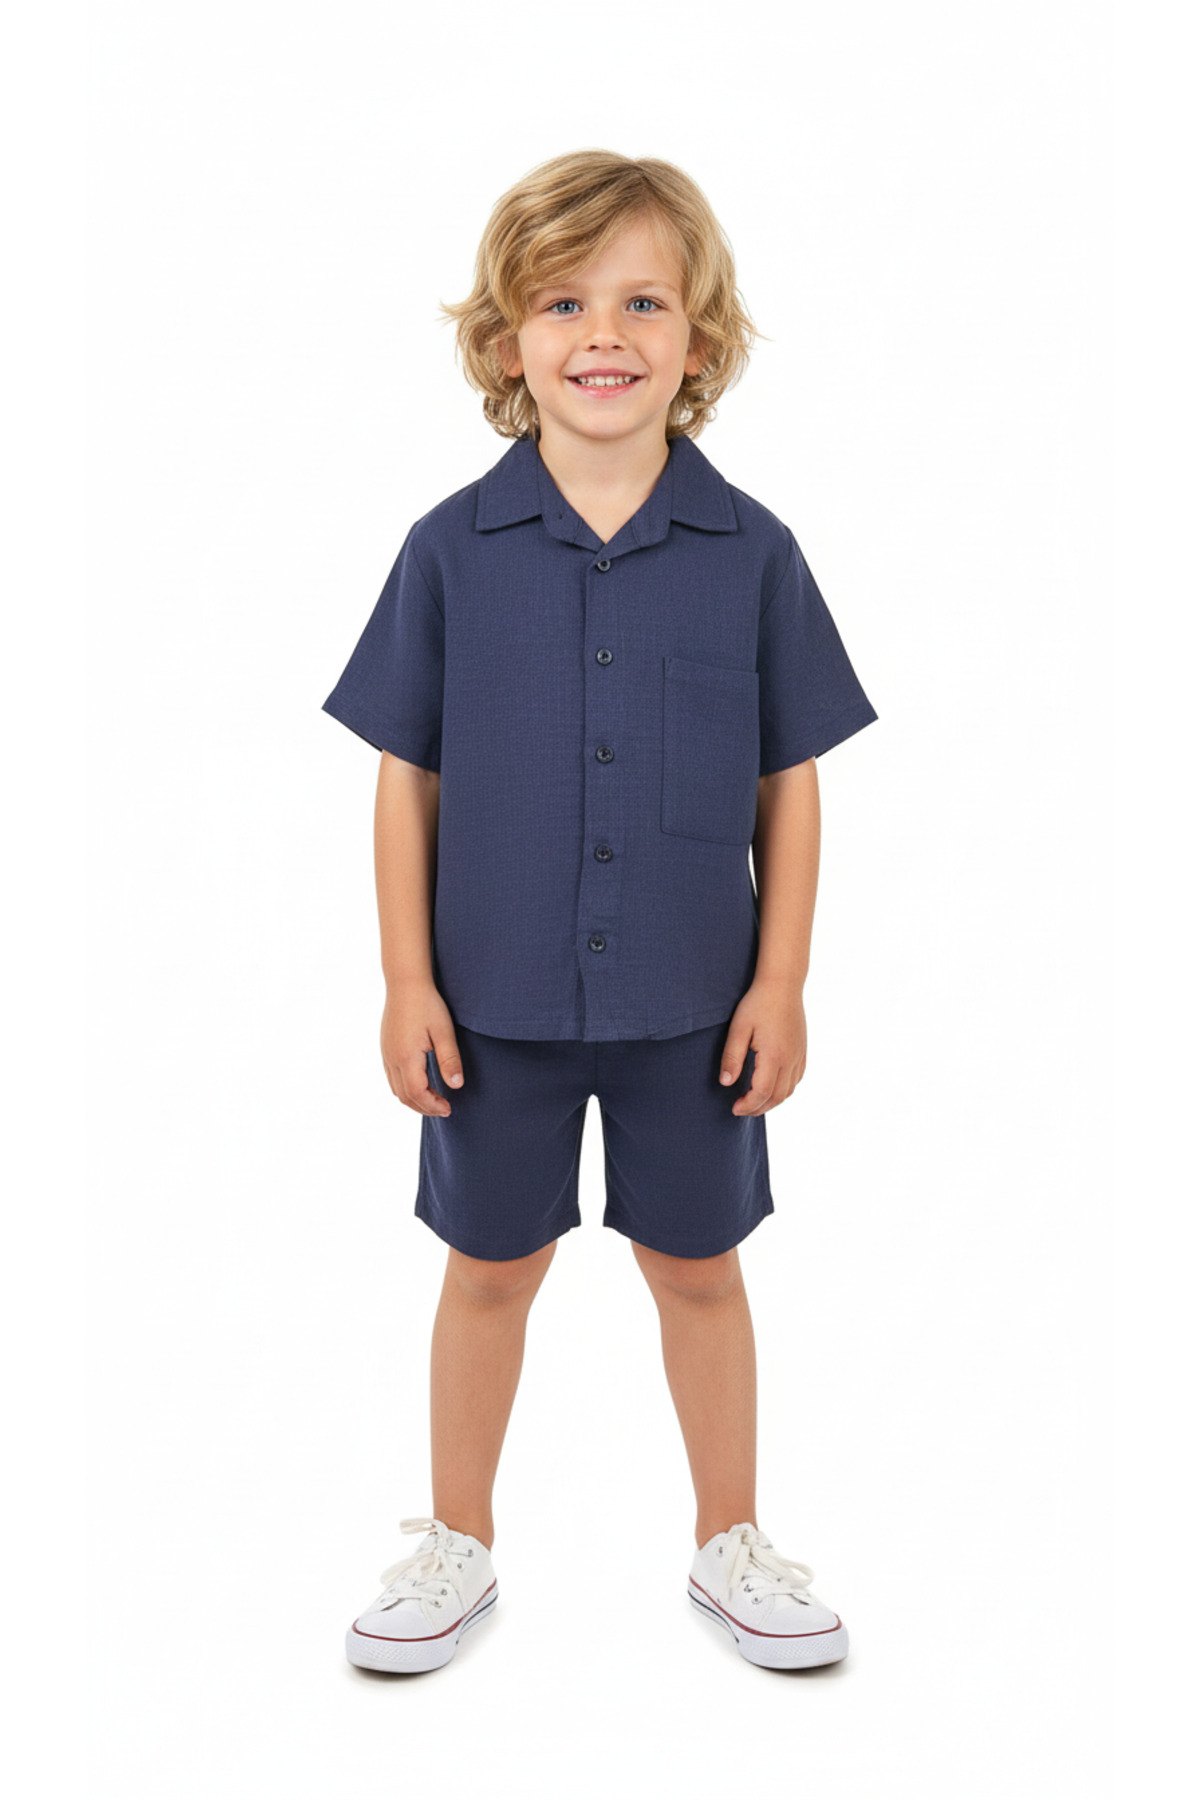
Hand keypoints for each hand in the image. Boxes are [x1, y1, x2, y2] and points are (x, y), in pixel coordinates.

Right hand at [380, 981, 463, 1115]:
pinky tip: (420, 1084)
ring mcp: (386, 1054)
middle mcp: (392, 1059)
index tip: (449, 1108)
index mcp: (406, 1057)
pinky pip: (391, 1078)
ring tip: (434, 1100)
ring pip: (396, 1089)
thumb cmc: (427, 1005)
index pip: (417, 1094)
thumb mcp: (444, 1032)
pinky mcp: (385, 1048)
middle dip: (424, 1107)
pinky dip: (405, 1088)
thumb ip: (449, 1060)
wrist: (405, 983)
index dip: (433, 1106)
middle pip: (404, 1096)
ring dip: (414, 1100)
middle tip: (444, 1109)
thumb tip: (456, 1086)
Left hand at [719, 978, 807, 1115]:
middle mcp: (791, 1060)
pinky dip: (783, 1091)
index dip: (747, 1105)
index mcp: (774, 1056)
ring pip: (789, 1091)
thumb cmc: (758, 1004)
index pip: (762, 1093)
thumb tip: (726, 1083)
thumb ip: (732, 1057)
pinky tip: (771, 1088)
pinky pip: (796, 1080)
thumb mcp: (738, 1029)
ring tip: (753, 1102)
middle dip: (758, 1108)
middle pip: (777, 1097)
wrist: (783, 985)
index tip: (734, 1108)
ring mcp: (799, 1056)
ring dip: (771, 1102)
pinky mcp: (802, 1051)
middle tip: (740, 1109)